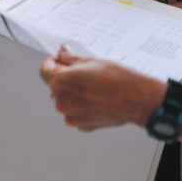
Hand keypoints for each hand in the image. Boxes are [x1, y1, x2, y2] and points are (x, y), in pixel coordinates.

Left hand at [40, 47, 162, 131]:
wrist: (136, 99)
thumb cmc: (118, 80)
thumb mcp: (91, 61)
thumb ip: (70, 59)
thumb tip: (62, 55)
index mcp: (61, 82)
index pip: (45, 70)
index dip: (51, 62)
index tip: (55, 59)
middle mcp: (62, 101)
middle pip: (56, 86)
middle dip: (66, 77)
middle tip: (83, 71)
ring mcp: (71, 115)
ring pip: (66, 99)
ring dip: (75, 92)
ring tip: (95, 86)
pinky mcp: (81, 125)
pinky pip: (75, 112)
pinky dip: (82, 105)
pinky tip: (97, 98)